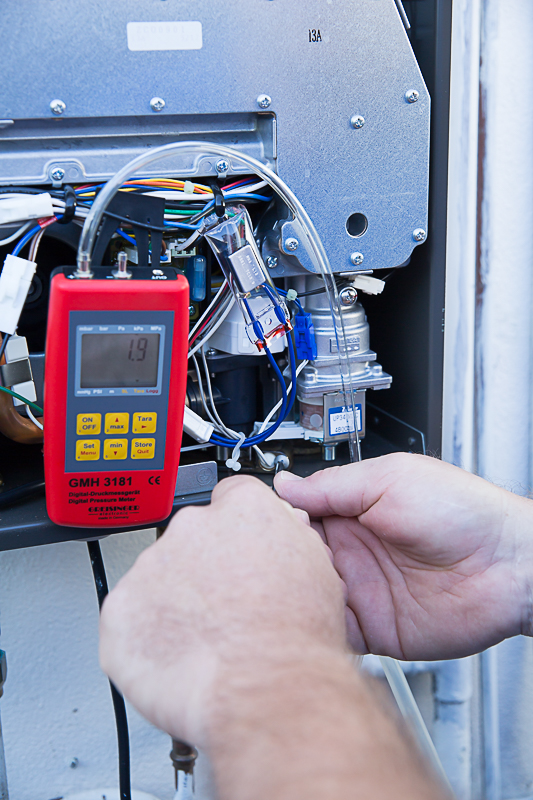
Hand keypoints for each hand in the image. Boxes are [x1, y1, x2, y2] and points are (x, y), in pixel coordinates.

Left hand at [99, 475, 346, 746]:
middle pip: (190, 539)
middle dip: (202, 570)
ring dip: (173, 604)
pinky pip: (127, 619)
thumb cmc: (297, 638)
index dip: (235, 532)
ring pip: (157, 579)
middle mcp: (192, 526)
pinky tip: (177, 657)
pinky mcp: (120, 609)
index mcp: (242, 507)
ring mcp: (151, 565)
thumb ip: (286, 537)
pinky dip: (144, 638)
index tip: (235, 555)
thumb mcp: (316, 566)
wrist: (269, 688)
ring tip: (204, 642)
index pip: (230, 499)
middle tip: (223, 610)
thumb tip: (278, 535)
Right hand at [275, 453, 532, 659]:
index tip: (254, 524)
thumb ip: (333, 485)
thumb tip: (284, 483)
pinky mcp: (373, 627)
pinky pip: (334, 630)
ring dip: (289, 595)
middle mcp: (352, 550)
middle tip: (255, 562)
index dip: (275, 520)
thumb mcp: (391, 479)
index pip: (297, 515)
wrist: (509, 565)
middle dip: (274, 560)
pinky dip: (314, 627)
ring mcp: (361, 589)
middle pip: (294, 557)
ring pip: (306, 594)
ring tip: (268, 592)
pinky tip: (298, 619)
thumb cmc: (464, 511)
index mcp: (353, 510)